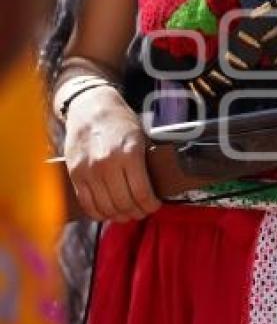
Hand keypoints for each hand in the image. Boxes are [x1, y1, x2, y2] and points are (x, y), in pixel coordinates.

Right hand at [63, 86, 160, 221]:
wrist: (91, 107)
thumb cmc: (120, 122)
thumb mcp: (141, 137)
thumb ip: (145, 163)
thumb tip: (155, 190)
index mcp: (129, 153)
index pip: (141, 192)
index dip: (150, 205)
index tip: (154, 206)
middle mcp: (107, 164)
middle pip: (124, 203)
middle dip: (137, 212)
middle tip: (142, 211)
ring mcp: (89, 170)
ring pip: (106, 207)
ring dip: (119, 215)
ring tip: (127, 213)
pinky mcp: (75, 174)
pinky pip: (87, 203)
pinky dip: (99, 213)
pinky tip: (108, 212)